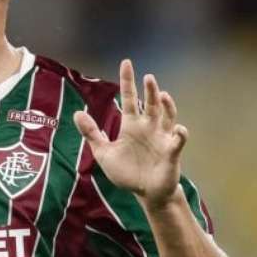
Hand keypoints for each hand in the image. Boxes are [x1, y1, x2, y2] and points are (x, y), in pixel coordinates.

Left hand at [73, 59, 187, 208]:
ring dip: (167, 106)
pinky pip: (177, 141)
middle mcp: (148, 128)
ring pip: (166, 117)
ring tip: (163, 95)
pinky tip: (179, 129)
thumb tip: (77, 113)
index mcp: (131, 125)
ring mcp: (161, 138)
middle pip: (150, 104)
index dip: (127, 81)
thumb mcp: (104, 153)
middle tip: (147, 77)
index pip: (129, 98)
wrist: (145, 193)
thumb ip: (91, 133)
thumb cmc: (127, 172)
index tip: (126, 63)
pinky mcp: (171, 153)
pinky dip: (180, 134)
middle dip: (150, 91)